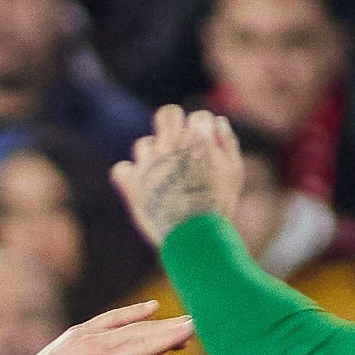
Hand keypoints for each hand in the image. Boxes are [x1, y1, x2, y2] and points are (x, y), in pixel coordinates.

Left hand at [0, 300, 197, 354]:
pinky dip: (131, 314)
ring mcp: (84, 337)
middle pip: (140, 334)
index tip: (191, 330)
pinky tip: (150, 310)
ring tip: (181, 325)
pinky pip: (110, 320)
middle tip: (196, 326)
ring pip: (128, 327)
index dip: (168, 338)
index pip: (142, 348)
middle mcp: (93, 347)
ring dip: (156, 325)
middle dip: (169, 329)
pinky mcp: (77, 334)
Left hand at [112, 104, 246, 244]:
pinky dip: (129, 178)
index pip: (199, 116)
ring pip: (143, 145)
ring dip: (152, 158)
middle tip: (176, 147)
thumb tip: (217, 122)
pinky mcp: (131, 183)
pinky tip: (141, 188)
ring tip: (164, 183)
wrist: (195, 239)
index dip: (203, 132)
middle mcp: (171, 144)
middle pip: (167, 114)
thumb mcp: (234, 174)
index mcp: (198, 139)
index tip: (204, 148)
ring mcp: (149, 163)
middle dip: (173, 125)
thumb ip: (227, 144)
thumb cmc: (218, 207)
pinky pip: (121, 170)